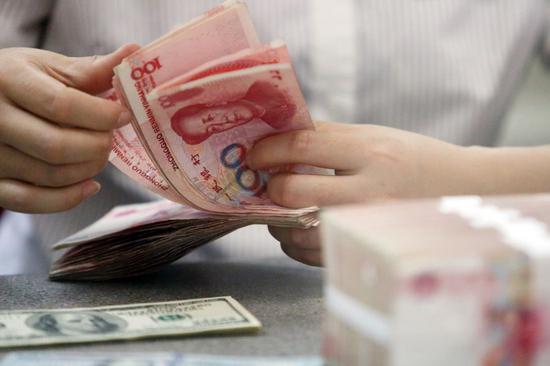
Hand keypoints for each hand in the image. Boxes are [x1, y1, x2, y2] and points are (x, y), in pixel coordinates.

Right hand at [0, 45, 137, 212]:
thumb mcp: (47, 67)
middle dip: (98, 146)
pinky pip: (31, 202)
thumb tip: (135, 54)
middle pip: (57, 146)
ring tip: (100, 153)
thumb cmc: (17, 80)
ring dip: (89, 169)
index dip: (101, 115)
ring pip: (50, 175)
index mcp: (8, 81)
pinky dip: (68, 199)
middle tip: (111, 137)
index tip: (124, 115)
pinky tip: (90, 185)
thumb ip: (90, 70)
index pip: (62, 105)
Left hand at [248, 121, 472, 265]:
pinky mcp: (363, 252)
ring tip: (281, 207)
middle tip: (267, 182)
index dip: (268, 149)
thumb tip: (277, 139)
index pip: (302, 146)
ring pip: (295, 231)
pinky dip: (294, 243)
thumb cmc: (413, 159)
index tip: (254, 153)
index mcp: (370, 153)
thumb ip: (328, 138)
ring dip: (276, 219)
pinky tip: (299, 228)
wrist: (462, 193)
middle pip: (292, 191)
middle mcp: (367, 192)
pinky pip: (309, 255)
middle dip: (269, 187)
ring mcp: (365, 228)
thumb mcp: (376, 136)